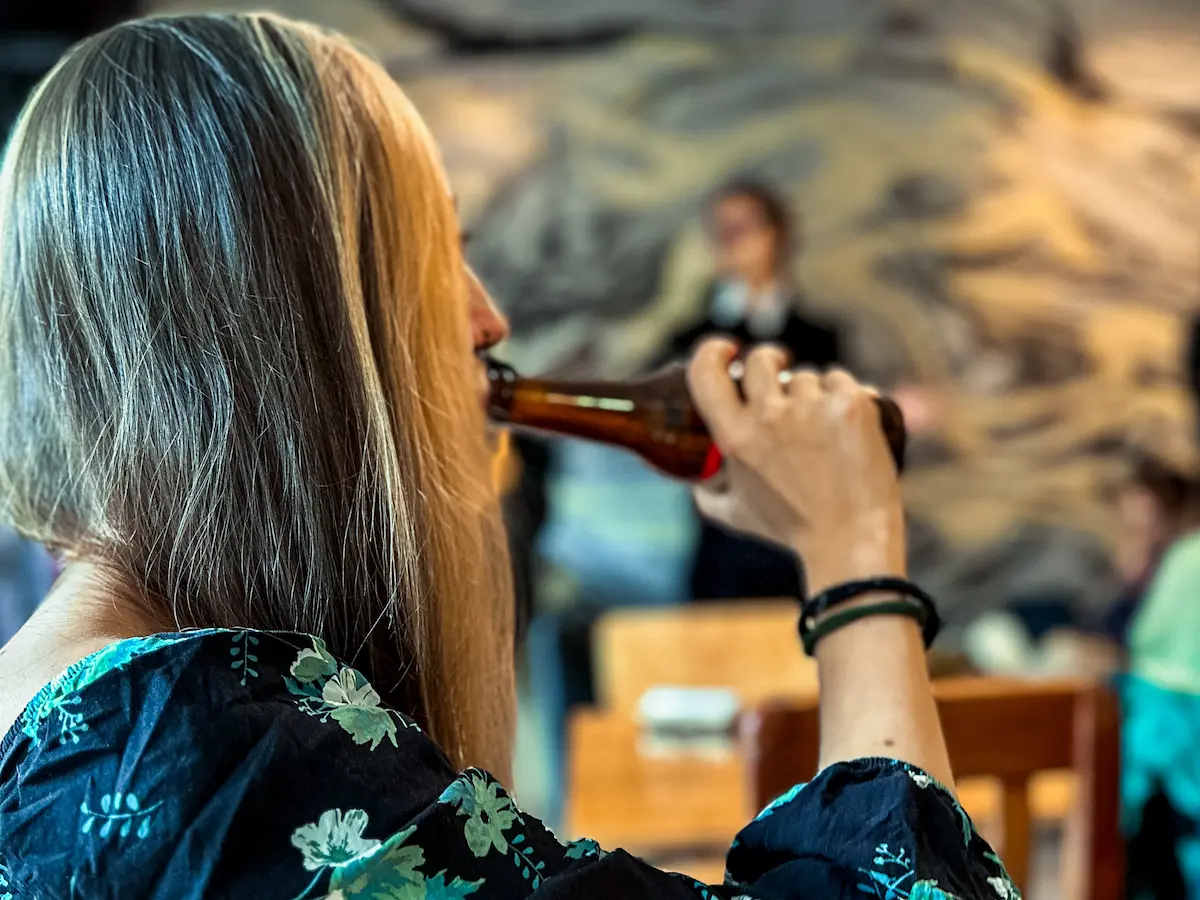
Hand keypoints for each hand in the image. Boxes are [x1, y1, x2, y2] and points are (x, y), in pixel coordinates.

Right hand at [686, 338, 906, 593]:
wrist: (849, 539)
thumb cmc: (791, 528)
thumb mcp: (735, 514)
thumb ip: (708, 493)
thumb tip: (696, 480)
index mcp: (735, 437)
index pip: (706, 372)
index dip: (713, 352)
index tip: (728, 351)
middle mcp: (770, 417)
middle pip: (762, 361)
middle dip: (770, 362)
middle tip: (780, 375)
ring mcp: (812, 407)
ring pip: (808, 377)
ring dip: (813, 393)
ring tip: (823, 429)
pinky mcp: (851, 405)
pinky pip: (842, 381)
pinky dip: (845, 396)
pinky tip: (847, 423)